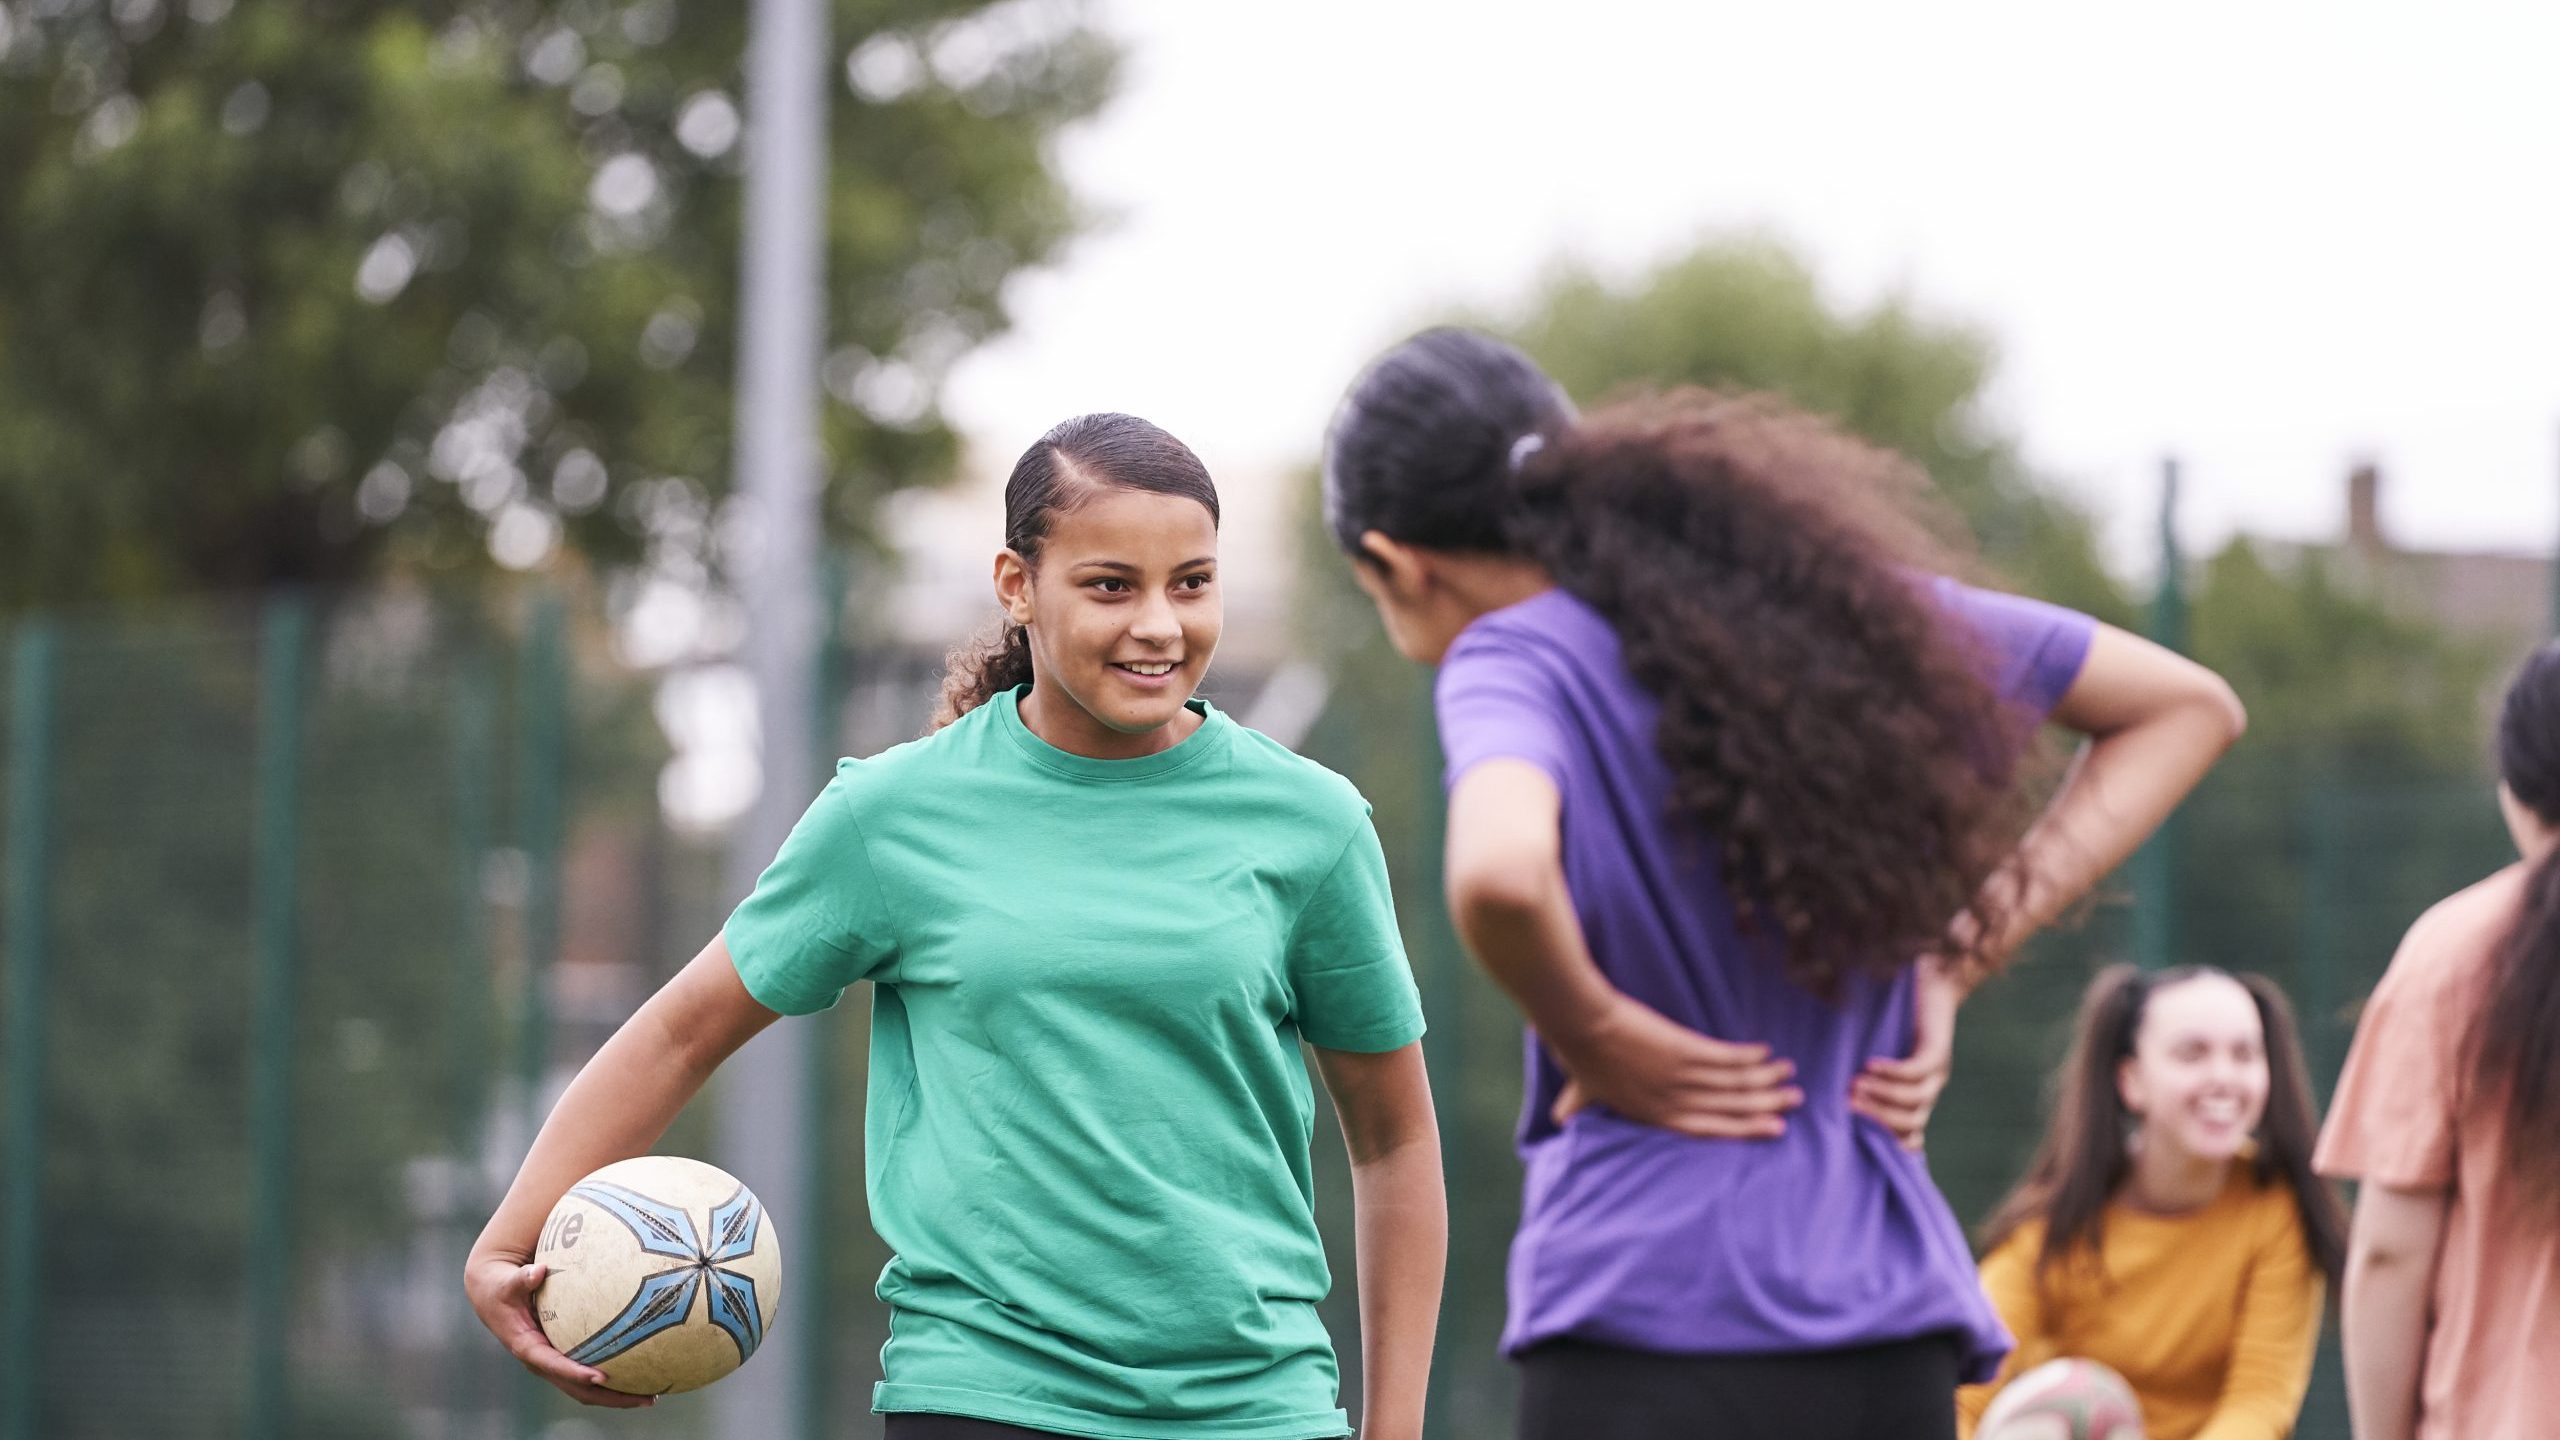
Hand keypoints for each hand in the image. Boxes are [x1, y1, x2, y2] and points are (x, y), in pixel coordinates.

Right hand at [464, 1256, 656, 1408]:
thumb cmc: (502, 1286)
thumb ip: (521, 1278)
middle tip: (645, 1397)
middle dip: (611, 1397)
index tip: (601, 1377)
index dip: (576, 1374)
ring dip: (618, 1395)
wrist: (493, 1296)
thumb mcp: (507, 1282)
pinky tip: (642, 1370)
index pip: (554, 1365)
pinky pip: (590, 1373)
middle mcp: (543, 1362)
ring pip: (587, 1388)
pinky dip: (614, 1379)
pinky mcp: (562, 1357)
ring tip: (651, 1394)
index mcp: (528, 1347)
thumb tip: (538, 1270)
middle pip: (578, 1389)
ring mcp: (554, 1363)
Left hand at [1547, 994, 1800, 1138]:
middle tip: (1794, 1104)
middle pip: (1728, 1108)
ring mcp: (1678, 1077)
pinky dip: (1748, 1057)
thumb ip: (1579, 1106)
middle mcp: (1670, 1101)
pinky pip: (1724, 1058)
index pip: (1705, 1128)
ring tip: (1789, 1077)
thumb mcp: (1580, 1088)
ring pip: (1733, 1084)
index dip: (1741, 1129)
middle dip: (1764, 1107)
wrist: (1580, 1022)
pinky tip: (1765, 1053)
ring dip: (1765, 1080)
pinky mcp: (1682, 1050)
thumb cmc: (1576, 1053)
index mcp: (1651, 1114)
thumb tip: (1560, 1120)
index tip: (1770, 1129)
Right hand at [1851, 959, 1960, 1149]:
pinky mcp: (1938, 1051)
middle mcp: (1929, 1091)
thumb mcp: (1874, 1053)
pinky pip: (1916, 1072)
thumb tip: (1826, 1094)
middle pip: (1908, 1125)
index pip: (1908, 1138)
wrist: (1930, 983)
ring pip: (1913, 1102)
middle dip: (1875, 1118)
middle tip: (1846, 1103)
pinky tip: (1869, 1063)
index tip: (1853, 1137)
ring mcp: (1937, 1073)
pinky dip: (1891, 1072)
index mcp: (1915, 1099)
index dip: (1885, 1143)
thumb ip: (1859, 1076)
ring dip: (1882, 1096)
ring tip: (1855, 1085)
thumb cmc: (1893, 1018)